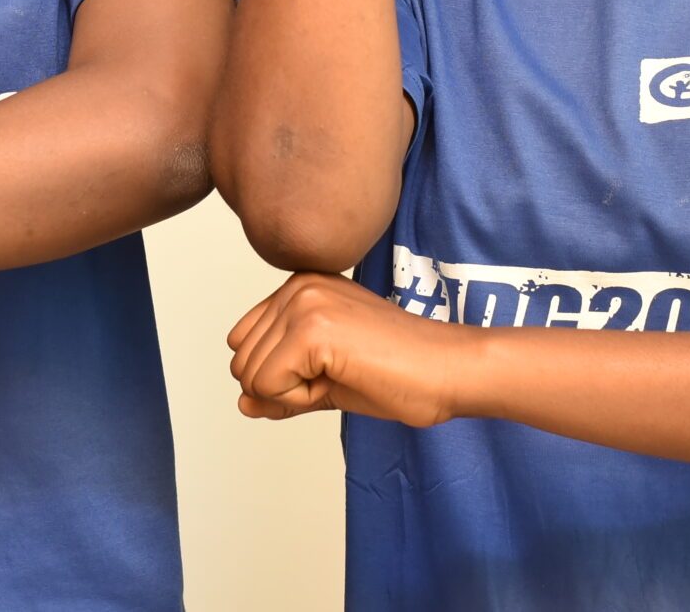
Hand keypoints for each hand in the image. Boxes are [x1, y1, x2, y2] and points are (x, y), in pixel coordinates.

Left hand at [227, 272, 469, 426]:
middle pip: (242, 362)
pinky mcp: (311, 329)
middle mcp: (296, 286)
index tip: (329, 369)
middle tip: (340, 375)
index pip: (244, 344)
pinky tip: (342, 379)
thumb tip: (242, 403)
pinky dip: (298, 400)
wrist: (447, 370)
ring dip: (293, 394)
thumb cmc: (400, 373)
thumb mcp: (325, 379)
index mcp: (300, 287)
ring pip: (250, 376)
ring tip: (344, 374)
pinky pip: (267, 386)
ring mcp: (303, 303)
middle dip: (284, 388)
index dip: (280, 376)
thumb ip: (280, 388)